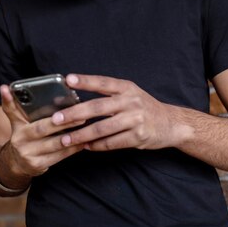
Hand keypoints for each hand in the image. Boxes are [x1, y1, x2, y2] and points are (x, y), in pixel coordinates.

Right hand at [0, 84, 85, 177]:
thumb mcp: (17, 121)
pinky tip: (83, 141)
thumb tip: (4, 87)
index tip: (14, 90)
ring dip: (71, 136)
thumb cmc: (23, 136)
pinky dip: (72, 149)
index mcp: (17, 127)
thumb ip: (14, 105)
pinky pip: (59, 156)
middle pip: (42, 129)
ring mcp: (29, 155)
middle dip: (61, 122)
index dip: (12, 101)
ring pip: (53, 144)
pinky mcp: (39, 165)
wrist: (16, 164)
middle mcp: (20, 141)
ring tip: (85, 127)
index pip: (14, 111)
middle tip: (80, 115)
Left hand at [52, 74, 183, 150]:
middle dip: (74, 113)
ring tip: (65, 139)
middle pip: (98, 107)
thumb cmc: (144, 108)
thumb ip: (109, 95)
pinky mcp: (138, 137)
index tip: (68, 79)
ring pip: (102, 129)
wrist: (171, 123)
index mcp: (126, 88)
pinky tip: (85, 147)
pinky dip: (96, 146)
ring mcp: (135, 120)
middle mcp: (131, 102)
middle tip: (56, 119)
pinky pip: (112, 143)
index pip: (103, 82)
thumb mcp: (130, 94)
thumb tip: (77, 99)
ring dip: (81, 135)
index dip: (85, 80)